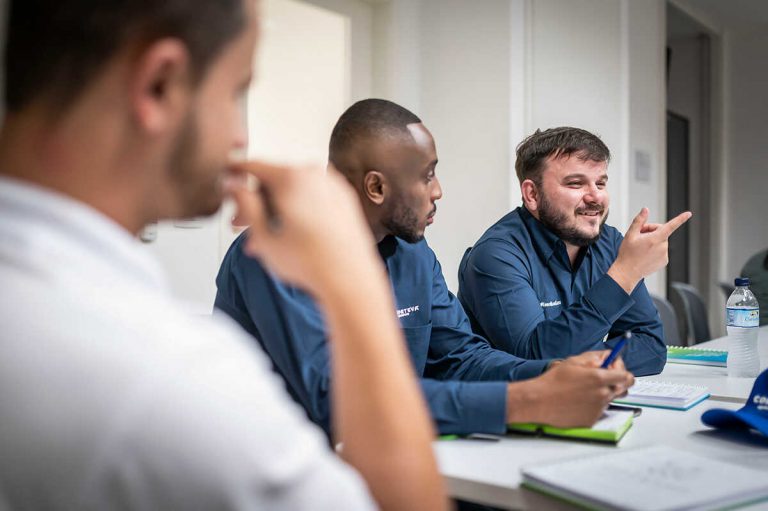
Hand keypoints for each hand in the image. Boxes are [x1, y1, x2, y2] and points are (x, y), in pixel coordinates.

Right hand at [226, 161, 377, 297]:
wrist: (351, 278)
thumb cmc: (311, 262)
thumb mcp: (265, 236)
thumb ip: (245, 205)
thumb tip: (233, 185)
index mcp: (292, 178)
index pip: (253, 166)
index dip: (235, 173)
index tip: (226, 180)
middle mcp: (314, 174)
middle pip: (274, 179)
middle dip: (255, 201)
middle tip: (240, 223)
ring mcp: (332, 184)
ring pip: (293, 190)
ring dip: (275, 209)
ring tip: (263, 239)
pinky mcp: (344, 197)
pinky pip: (313, 196)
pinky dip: (297, 209)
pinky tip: (286, 234)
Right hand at [506, 362, 633, 427]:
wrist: (539, 401)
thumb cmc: (553, 381)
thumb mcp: (573, 362)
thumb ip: (595, 357)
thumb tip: (607, 358)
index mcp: (599, 378)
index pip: (627, 376)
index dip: (622, 371)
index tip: (614, 369)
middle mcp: (603, 394)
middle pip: (623, 389)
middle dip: (616, 383)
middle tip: (601, 380)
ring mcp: (598, 409)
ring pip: (610, 399)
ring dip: (602, 394)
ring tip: (582, 391)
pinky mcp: (592, 419)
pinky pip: (599, 410)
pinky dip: (592, 405)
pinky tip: (577, 401)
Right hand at [608, 208, 691, 293]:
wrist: (627, 272)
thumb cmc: (627, 254)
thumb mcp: (630, 235)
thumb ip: (639, 220)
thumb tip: (645, 210)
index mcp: (655, 239)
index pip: (671, 226)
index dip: (680, 218)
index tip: (688, 214)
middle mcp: (662, 247)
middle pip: (661, 232)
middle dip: (651, 231)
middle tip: (639, 235)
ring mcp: (664, 255)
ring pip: (661, 241)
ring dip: (653, 240)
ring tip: (641, 247)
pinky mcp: (664, 262)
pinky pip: (661, 250)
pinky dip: (655, 250)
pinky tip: (645, 254)